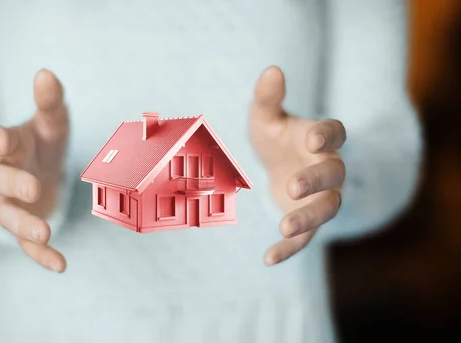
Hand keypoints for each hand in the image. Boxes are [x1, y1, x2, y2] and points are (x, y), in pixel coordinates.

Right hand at [0, 69, 68, 271]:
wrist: (41, 171)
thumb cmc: (43, 143)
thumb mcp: (50, 122)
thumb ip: (49, 102)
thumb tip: (46, 73)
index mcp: (8, 147)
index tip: (1, 140)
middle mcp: (3, 177)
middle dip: (14, 185)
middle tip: (32, 188)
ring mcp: (12, 205)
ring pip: (10, 216)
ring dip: (25, 225)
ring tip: (45, 233)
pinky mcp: (25, 227)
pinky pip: (27, 245)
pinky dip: (41, 256)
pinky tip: (61, 265)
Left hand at [249, 66, 345, 265]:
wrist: (278, 166)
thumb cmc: (276, 137)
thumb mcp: (265, 117)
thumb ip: (268, 97)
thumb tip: (272, 69)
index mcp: (320, 138)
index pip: (334, 133)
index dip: (326, 135)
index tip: (311, 138)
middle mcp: (328, 168)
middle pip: (334, 174)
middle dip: (317, 180)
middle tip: (293, 185)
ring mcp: (321, 197)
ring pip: (326, 210)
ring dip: (308, 219)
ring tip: (284, 227)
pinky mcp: (307, 221)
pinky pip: (305, 238)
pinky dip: (289, 249)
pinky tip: (268, 259)